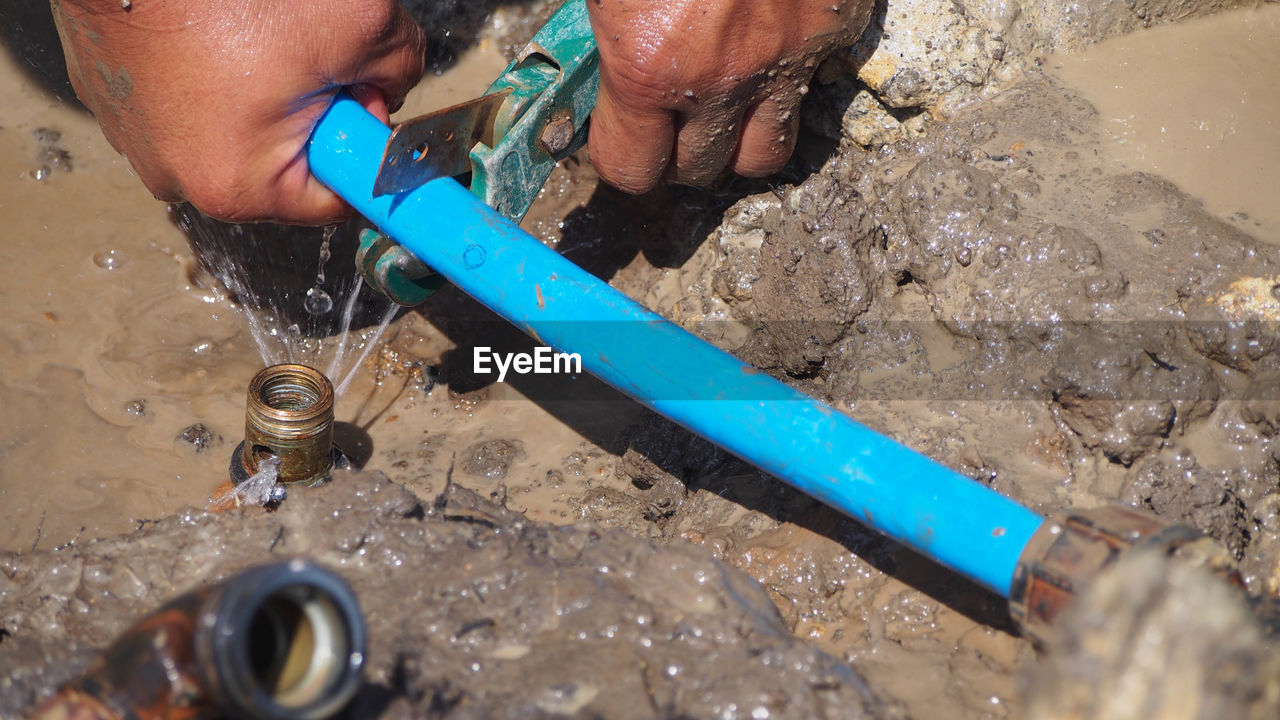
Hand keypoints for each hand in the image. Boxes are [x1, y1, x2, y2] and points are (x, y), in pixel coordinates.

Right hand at [50, 0, 424, 223]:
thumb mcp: (361, 25)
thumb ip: (399, 72)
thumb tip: (391, 89)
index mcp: (239, 188)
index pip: (337, 197)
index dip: (362, 141)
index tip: (361, 94)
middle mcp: (177, 179)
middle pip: (282, 164)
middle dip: (310, 111)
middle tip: (310, 53)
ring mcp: (136, 139)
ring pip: (235, 128)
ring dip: (260, 88)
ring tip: (255, 32)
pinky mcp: (111, 97)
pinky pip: (187, 98)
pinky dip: (210, 70)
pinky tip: (214, 26)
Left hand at [585, 0, 872, 193]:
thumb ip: (612, 37)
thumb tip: (606, 74)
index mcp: (645, 66)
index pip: (632, 170)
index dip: (623, 158)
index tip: (621, 142)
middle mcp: (718, 80)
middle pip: (699, 173)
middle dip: (679, 155)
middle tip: (671, 121)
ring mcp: (784, 59)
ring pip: (765, 155)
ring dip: (740, 142)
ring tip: (726, 106)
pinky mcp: (832, 30)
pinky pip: (810, 86)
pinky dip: (791, 76)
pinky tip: (770, 42)